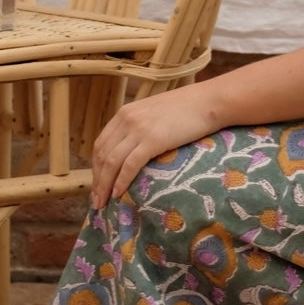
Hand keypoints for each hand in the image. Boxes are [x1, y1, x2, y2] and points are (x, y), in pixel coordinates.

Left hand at [89, 83, 219, 207]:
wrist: (208, 101)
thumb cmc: (187, 108)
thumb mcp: (154, 113)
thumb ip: (140, 126)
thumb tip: (133, 149)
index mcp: (125, 113)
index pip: (101, 144)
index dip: (96, 167)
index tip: (97, 184)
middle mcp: (127, 119)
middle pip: (102, 155)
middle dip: (97, 180)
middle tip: (96, 201)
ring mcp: (138, 129)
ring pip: (112, 162)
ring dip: (104, 185)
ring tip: (103, 203)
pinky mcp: (152, 140)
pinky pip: (129, 165)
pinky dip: (121, 181)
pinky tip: (118, 194)